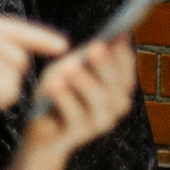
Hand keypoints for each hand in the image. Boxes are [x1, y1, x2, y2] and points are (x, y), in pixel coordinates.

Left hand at [21, 37, 136, 156]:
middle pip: (114, 84)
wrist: (42, 131)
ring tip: (70, 65)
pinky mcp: (78, 134)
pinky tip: (55, 84)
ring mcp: (100, 122)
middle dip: (105, 64)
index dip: (122, 53)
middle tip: (97, 47)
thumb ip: (88, 56)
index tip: (116, 35)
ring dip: (84, 81)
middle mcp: (116, 106)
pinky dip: (64, 98)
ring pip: (98, 100)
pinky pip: (74, 115)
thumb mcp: (72, 68)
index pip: (126, 70)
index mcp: (119, 88)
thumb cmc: (59, 92)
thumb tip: (110, 37)